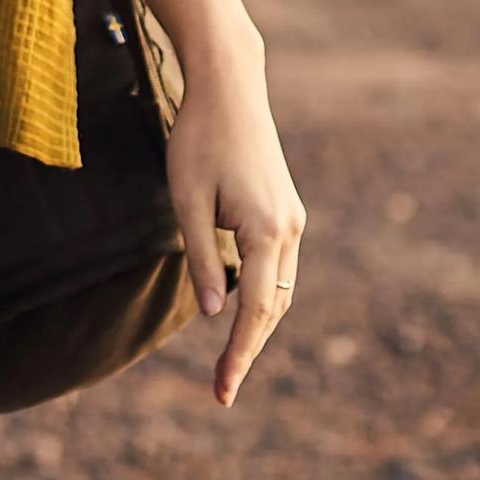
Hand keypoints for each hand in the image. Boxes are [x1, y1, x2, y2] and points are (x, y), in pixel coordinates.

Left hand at [163, 43, 306, 406]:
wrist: (229, 86)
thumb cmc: (198, 138)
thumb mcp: (186, 201)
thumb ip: (201, 260)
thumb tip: (214, 314)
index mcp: (266, 231)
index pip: (255, 312)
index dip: (238, 356)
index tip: (222, 393)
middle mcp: (290, 229)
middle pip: (273, 308)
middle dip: (249, 349)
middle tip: (221, 390)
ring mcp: (293, 219)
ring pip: (280, 290)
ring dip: (258, 325)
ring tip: (229, 362)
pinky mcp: (287, 210)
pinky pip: (278, 267)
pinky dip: (262, 296)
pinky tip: (238, 312)